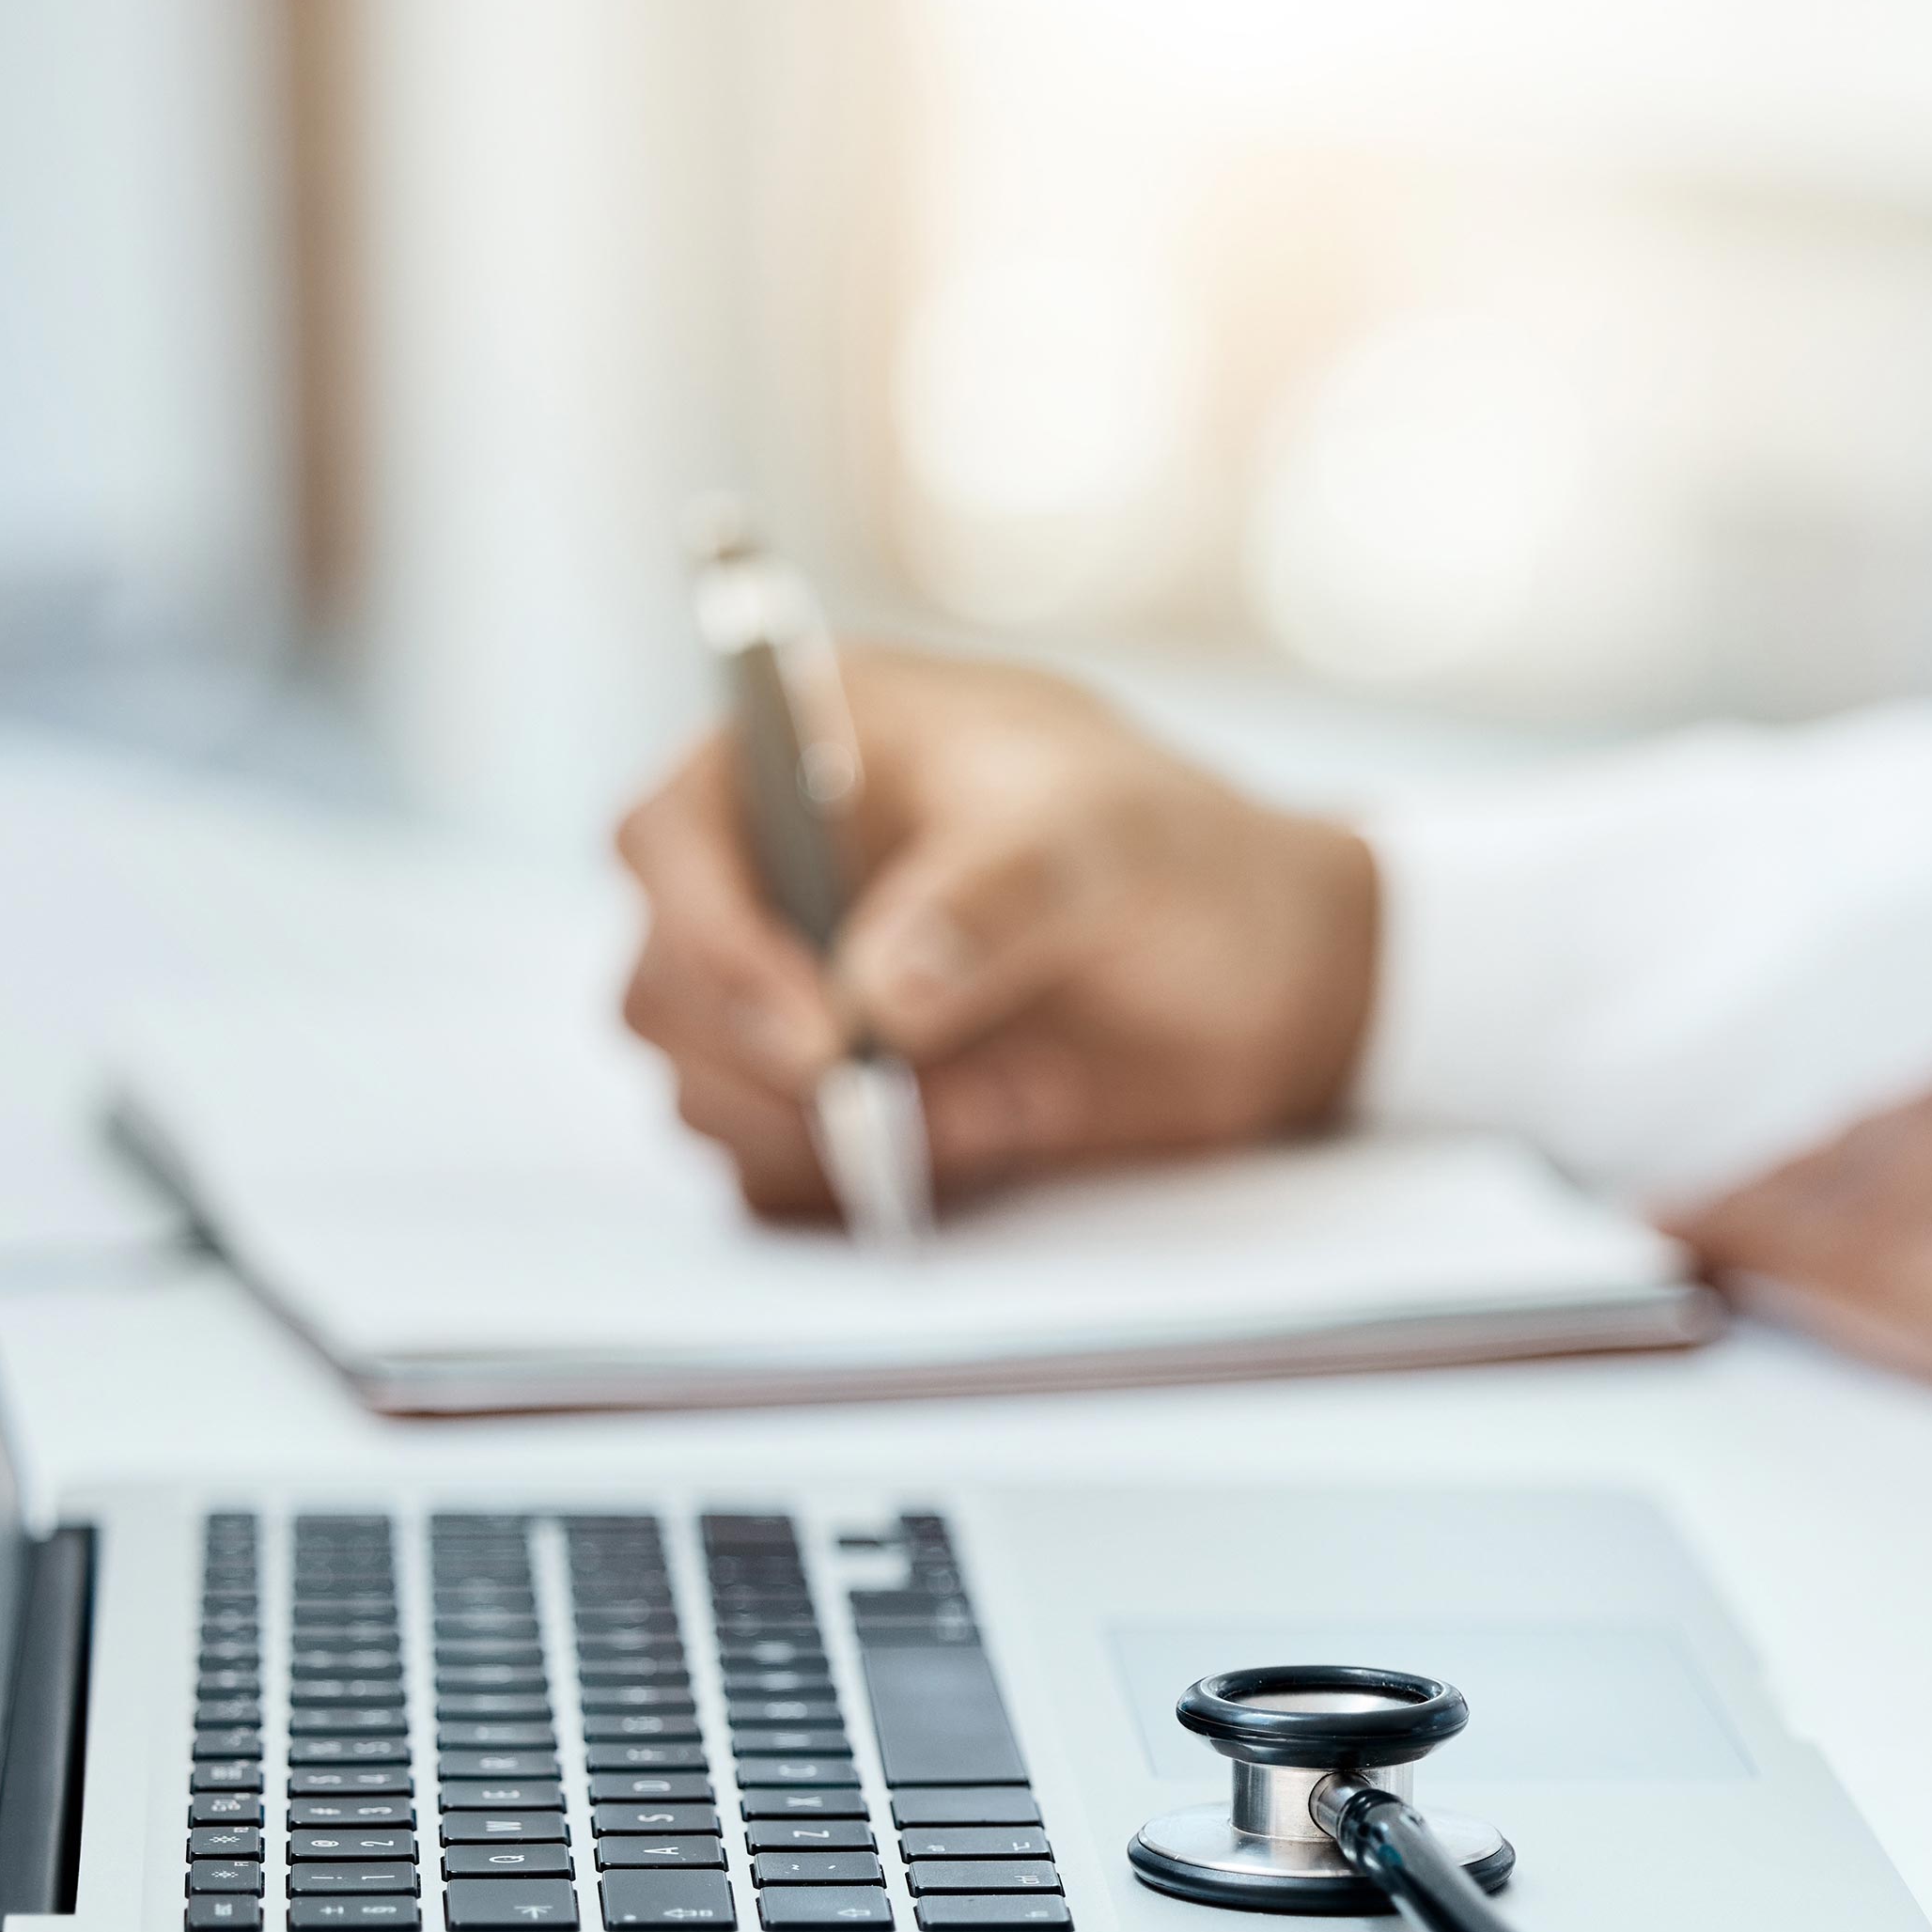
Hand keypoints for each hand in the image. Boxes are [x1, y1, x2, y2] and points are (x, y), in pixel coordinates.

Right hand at [615, 647, 1379, 1216]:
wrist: (1270, 980)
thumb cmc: (1180, 855)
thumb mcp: (1110, 838)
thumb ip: (996, 895)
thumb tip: (877, 992)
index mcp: (803, 750)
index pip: (665, 839)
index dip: (706, 935)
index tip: (816, 1027)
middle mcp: (772, 875)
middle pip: (661, 991)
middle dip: (771, 1065)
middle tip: (896, 1094)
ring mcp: (795, 996)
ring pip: (708, 1095)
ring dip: (839, 1129)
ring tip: (1008, 1099)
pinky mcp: (836, 1101)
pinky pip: (776, 1171)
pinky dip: (864, 1180)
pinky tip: (998, 1130)